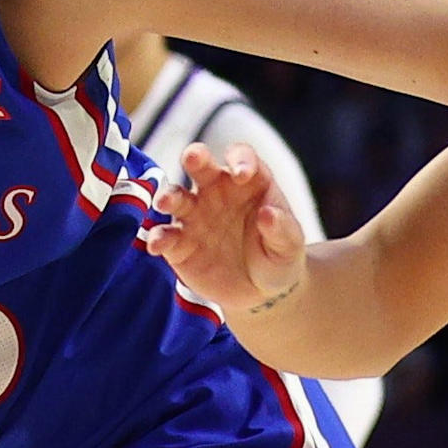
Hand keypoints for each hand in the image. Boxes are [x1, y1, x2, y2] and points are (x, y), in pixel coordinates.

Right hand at [137, 143, 307, 313]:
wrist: (261, 291)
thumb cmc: (278, 257)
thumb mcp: (289, 245)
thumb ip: (282, 229)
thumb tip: (269, 214)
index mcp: (247, 182)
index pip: (241, 156)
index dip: (240, 159)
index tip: (243, 174)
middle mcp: (216, 191)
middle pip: (201, 165)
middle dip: (195, 157)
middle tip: (193, 157)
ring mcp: (195, 216)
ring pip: (176, 196)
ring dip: (169, 196)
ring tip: (166, 203)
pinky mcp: (179, 244)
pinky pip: (165, 236)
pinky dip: (159, 237)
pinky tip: (158, 245)